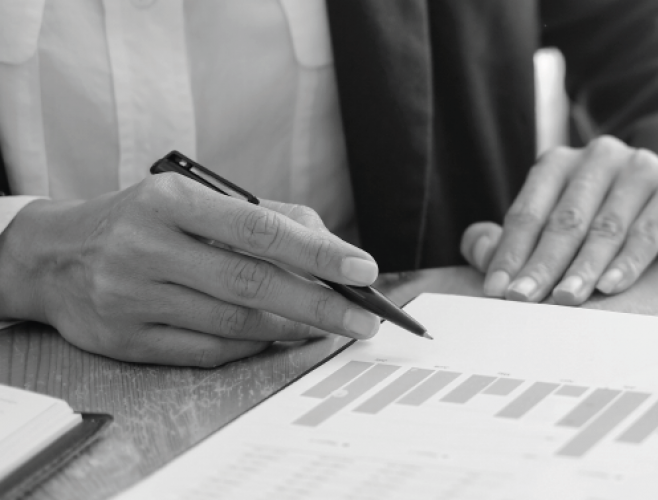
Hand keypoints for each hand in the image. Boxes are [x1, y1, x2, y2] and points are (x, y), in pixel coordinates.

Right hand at [0, 175, 383, 365]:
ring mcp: (133, 297)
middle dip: (320, 305)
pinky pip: (208, 351)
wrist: (52, 256)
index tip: (363, 269)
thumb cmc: (143, 222)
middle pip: (253, 284)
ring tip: (327, 326)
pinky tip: (276, 336)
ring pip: (235, 323)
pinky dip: (251, 345)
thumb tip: (331, 248)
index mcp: (170, 202)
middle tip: (364, 319)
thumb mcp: (191, 198)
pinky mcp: (126, 340)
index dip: (318, 252)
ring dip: (292, 328)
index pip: (261, 229)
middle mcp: (147, 248)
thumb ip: (262, 217)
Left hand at [460, 135, 657, 304]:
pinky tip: (612, 286)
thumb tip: (478, 248)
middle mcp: (601, 157)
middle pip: (565, 219)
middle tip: (524, 300)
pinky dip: (629, 261)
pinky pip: (650, 230)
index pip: (529, 211)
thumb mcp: (559, 229)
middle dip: (542, 264)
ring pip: (606, 225)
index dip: (511, 253)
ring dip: (583, 267)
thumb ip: (513, 239)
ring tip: (566, 299)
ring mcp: (643, 168)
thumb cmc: (610, 223)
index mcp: (561, 163)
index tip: (497, 291)